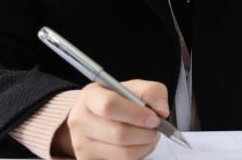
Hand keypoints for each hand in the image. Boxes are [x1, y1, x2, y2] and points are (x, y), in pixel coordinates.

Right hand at [53, 80, 169, 159]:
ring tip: (149, 137)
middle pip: (118, 134)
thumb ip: (152, 93)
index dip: (137, 114)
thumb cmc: (118, 100)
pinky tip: (138, 145)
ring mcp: (80, 144)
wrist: (95, 116)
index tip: (154, 118)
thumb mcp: (134, 88)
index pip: (109, 106)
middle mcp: (80, 120)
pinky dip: (137, 155)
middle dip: (145, 134)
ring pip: (122, 153)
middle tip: (156, 129)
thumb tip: (161, 110)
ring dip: (145, 146)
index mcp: (90, 96)